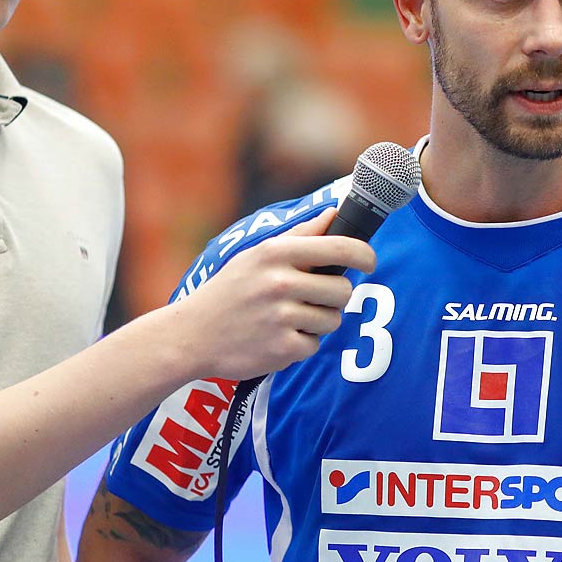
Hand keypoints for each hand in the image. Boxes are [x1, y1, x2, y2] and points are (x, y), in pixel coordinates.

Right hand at [172, 209, 375, 381]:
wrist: (191, 335)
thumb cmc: (229, 291)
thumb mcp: (257, 255)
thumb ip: (300, 235)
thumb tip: (334, 213)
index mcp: (276, 253)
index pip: (340, 248)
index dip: (364, 256)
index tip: (369, 262)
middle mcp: (280, 282)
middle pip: (343, 291)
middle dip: (334, 297)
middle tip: (312, 299)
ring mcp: (281, 317)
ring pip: (332, 320)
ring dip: (318, 322)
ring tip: (287, 319)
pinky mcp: (281, 348)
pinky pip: (314, 345)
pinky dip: (300, 344)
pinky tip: (276, 338)